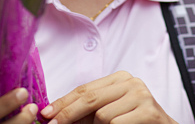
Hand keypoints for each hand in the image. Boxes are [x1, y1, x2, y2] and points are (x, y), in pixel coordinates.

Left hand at [40, 71, 174, 123]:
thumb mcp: (108, 114)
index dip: (63, 102)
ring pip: (102, 115)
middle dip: (68, 114)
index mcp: (120, 79)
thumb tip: (55, 115)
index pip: (84, 88)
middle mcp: (132, 82)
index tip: (46, 113)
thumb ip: (86, 112)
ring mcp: (142, 95)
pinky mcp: (149, 111)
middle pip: (89, 98)